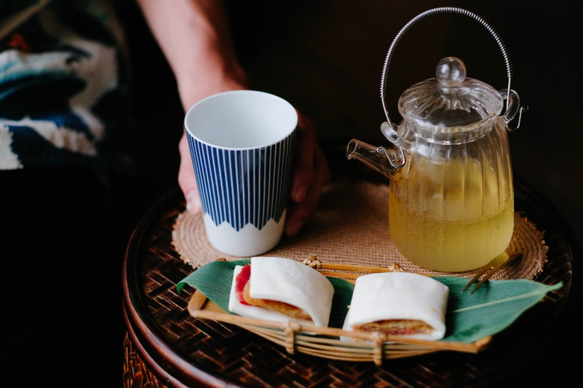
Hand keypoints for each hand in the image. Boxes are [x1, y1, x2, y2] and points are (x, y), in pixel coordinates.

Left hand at [178, 108, 329, 237]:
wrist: (219, 105)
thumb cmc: (212, 121)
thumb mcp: (195, 141)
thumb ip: (191, 171)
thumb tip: (196, 208)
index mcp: (280, 118)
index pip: (305, 141)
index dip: (305, 169)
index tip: (295, 195)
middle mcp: (296, 132)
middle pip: (317, 166)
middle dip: (309, 199)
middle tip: (292, 223)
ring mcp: (300, 147)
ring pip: (318, 176)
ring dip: (309, 204)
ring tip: (292, 226)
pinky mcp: (296, 161)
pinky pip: (311, 180)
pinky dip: (306, 200)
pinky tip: (293, 218)